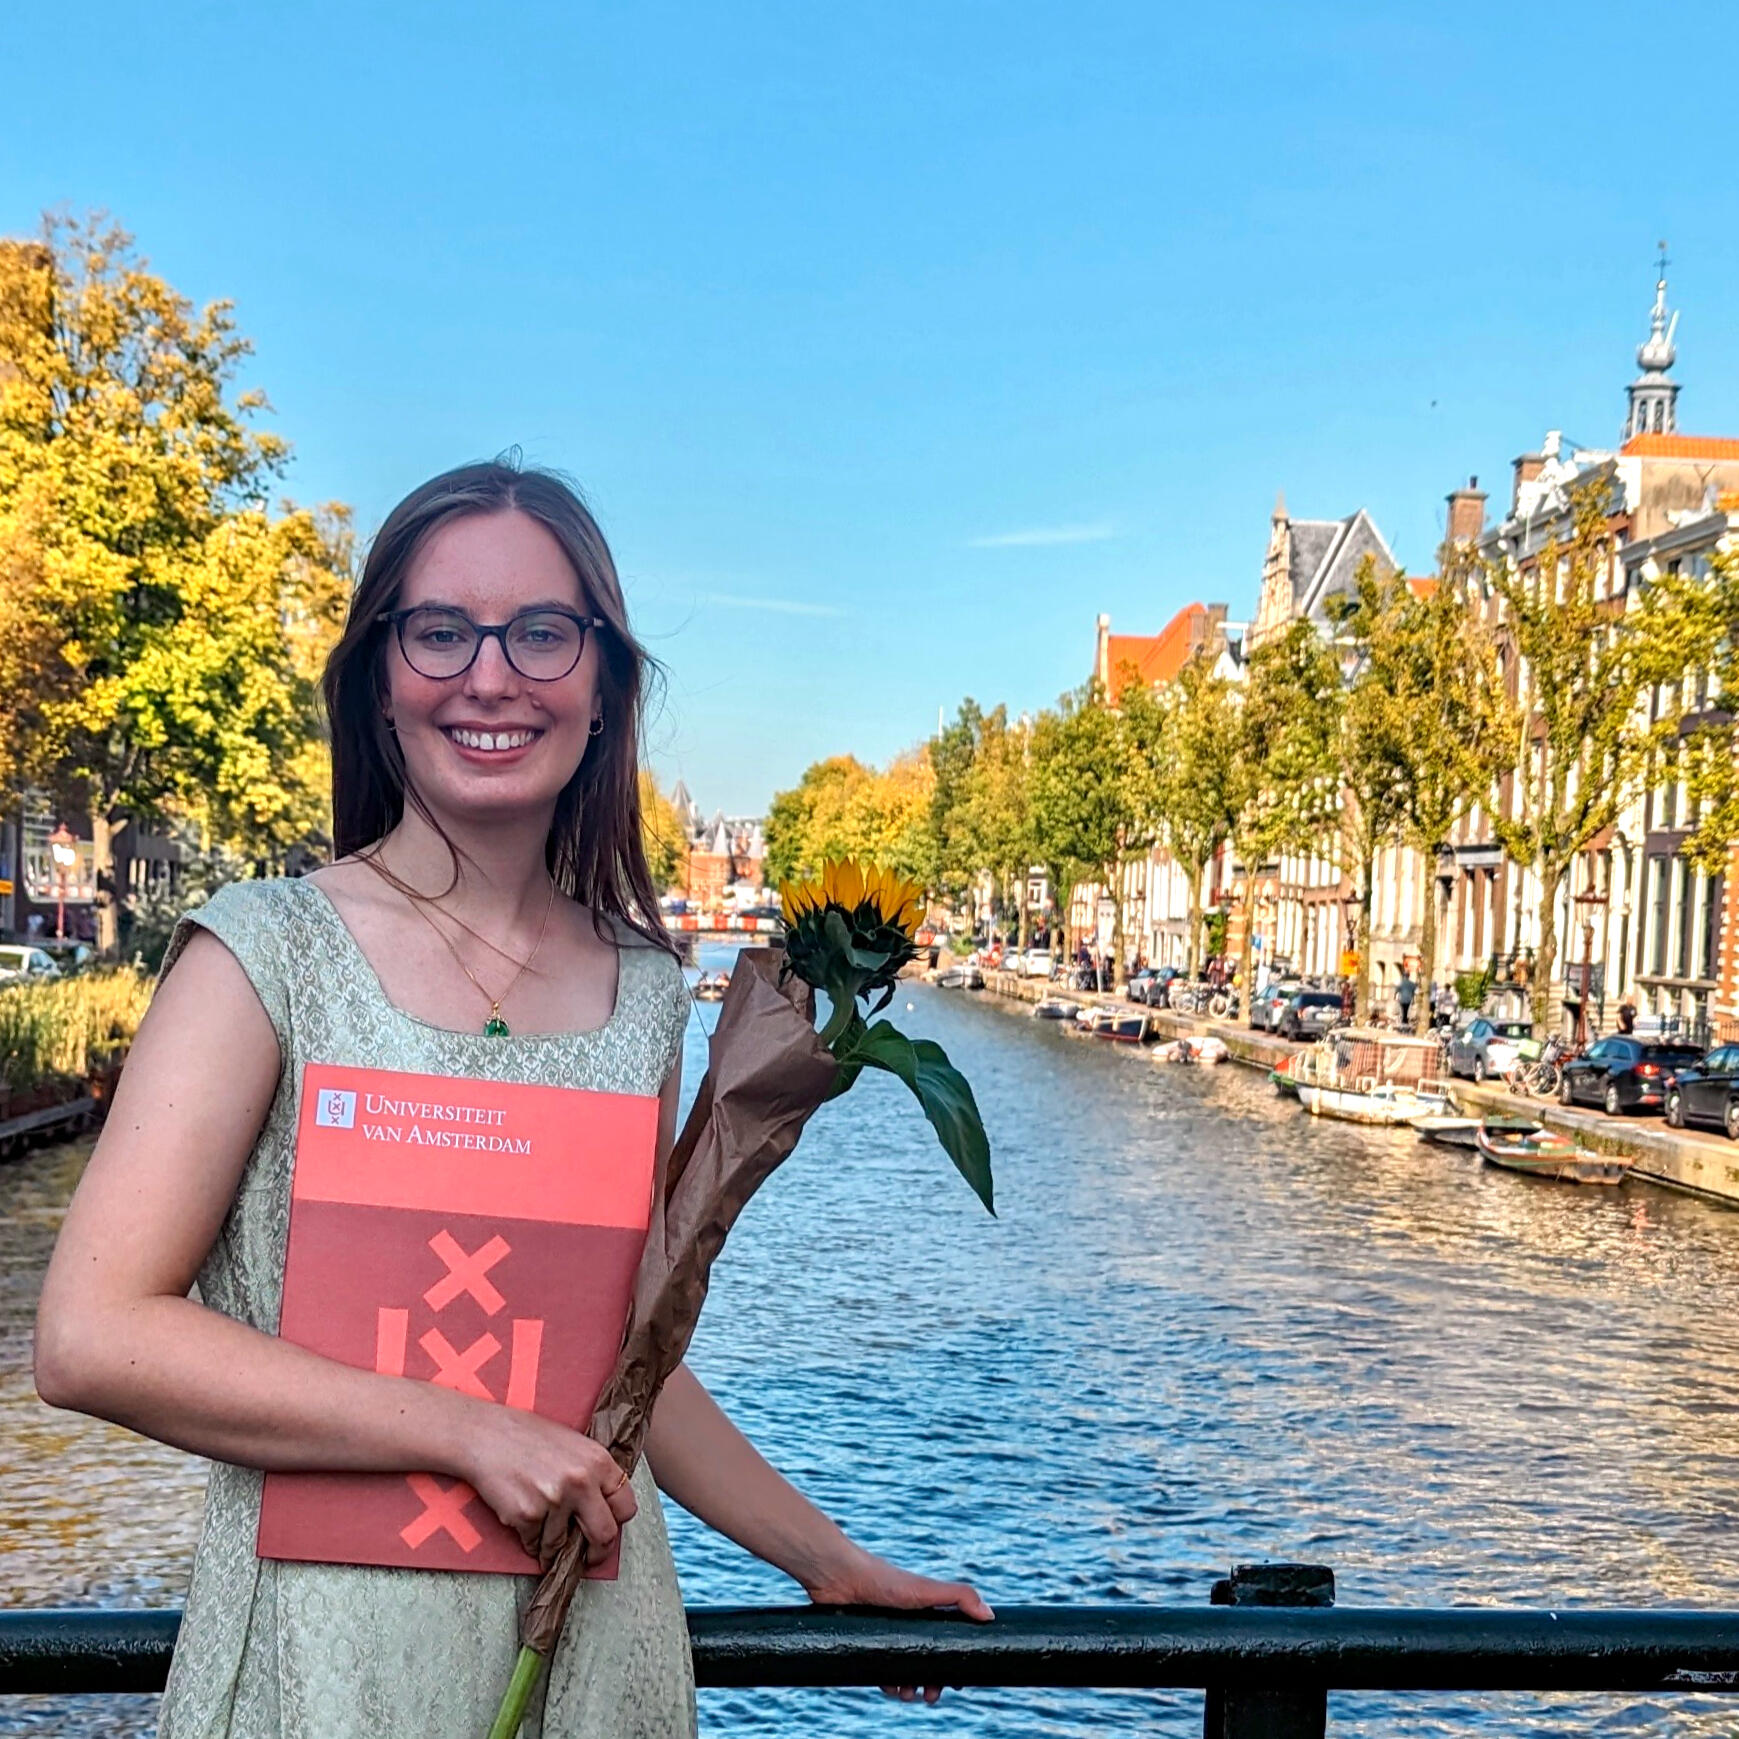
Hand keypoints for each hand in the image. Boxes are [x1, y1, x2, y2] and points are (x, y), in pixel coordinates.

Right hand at [459, 1404, 636, 1568]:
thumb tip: (604, 1509)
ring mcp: (555, 1501)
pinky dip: (531, 1543)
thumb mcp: (574, 1444)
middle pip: (604, 1535)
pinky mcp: (527, 1517)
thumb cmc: (529, 1437)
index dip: (617, 1523)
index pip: (626, 1506)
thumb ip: (593, 1473)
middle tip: (588, 1557)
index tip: (608, 1530)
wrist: (486, 1435)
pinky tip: (526, 1525)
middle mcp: (581, 1482)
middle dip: (596, 1553)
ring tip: (544, 1535)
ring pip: (562, 1545)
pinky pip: (535, 1545)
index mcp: (598, 1461)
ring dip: (553, 1548)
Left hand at [803, 1544, 992, 1705]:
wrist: (838, 1577)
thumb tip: (989, 1616)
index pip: (947, 1642)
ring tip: (908, 1694)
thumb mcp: (925, 1589)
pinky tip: (889, 1688)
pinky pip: (880, 1671)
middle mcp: (907, 1624)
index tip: (958, 1682)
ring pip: (903, 1669)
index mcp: (925, 1612)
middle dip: (932, 1682)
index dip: (953, 1663)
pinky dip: (888, 1683)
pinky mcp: (866, 1644)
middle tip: (931, 1695)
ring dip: (910, 1688)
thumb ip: (959, 1596)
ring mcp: (886, 1635)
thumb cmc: (883, 1579)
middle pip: (926, 1661)